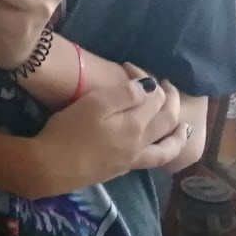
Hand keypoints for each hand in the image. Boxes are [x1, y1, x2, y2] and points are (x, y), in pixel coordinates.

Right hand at [27, 63, 185, 196]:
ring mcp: (133, 159)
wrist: (50, 168)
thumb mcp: (94, 104)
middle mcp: (140, 144)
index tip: (130, 66)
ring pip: (167, 148)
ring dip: (179, 135)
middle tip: (168, 86)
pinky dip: (165, 150)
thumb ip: (124, 94)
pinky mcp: (122, 169)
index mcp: (135, 125)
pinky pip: (155, 159)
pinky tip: (160, 147)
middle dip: (171, 100)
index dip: (147, 78)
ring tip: (185, 127)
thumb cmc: (68, 132)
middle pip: (167, 121)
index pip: (153, 97)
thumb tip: (149, 87)